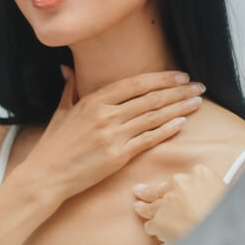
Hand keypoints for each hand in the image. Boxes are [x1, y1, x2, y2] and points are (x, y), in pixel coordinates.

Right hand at [11, 66, 206, 203]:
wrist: (46, 175)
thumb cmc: (53, 145)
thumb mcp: (61, 112)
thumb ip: (69, 89)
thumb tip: (66, 69)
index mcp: (92, 101)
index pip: (135, 84)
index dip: (161, 78)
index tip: (179, 75)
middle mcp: (105, 115)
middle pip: (150, 99)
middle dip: (178, 91)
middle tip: (198, 86)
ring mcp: (113, 135)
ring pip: (154, 117)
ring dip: (179, 108)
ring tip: (197, 102)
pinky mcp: (118, 156)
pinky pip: (149, 139)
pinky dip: (167, 130)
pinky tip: (182, 123)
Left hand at [133, 164, 225, 242]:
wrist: (222, 235)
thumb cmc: (229, 218)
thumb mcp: (228, 195)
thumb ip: (211, 191)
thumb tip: (208, 196)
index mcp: (199, 174)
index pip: (184, 177)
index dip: (179, 186)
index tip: (178, 189)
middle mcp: (179, 183)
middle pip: (162, 188)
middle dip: (151, 192)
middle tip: (141, 191)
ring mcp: (167, 202)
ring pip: (151, 205)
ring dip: (145, 208)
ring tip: (139, 208)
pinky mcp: (159, 220)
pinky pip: (151, 224)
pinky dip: (155, 229)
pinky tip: (155, 231)